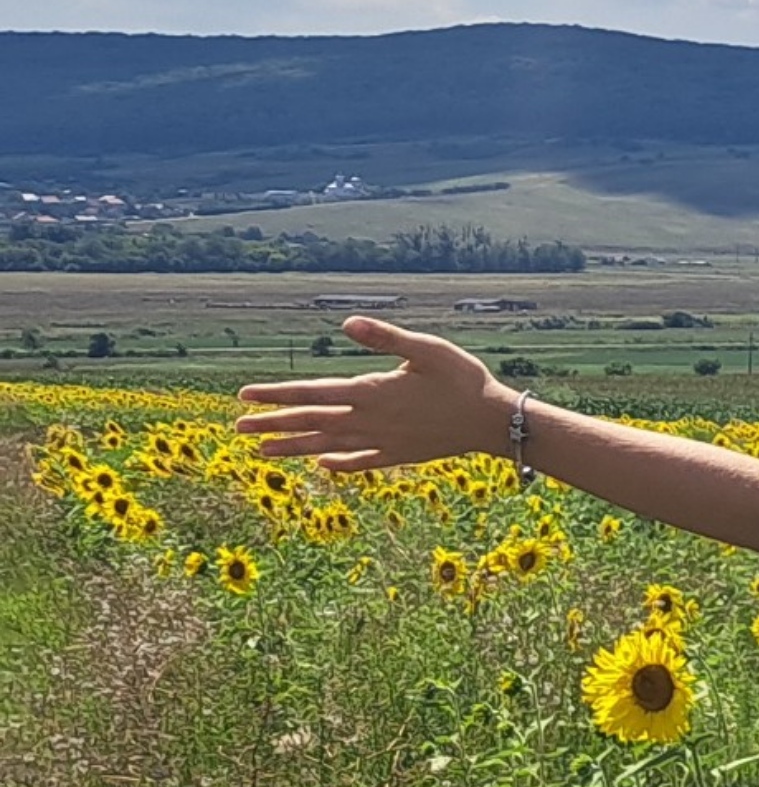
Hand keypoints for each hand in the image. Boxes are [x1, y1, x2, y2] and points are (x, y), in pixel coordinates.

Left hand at [232, 317, 518, 472]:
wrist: (491, 421)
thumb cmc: (463, 379)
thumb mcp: (427, 349)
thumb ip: (385, 337)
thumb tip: (347, 322)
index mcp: (371, 392)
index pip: (312, 393)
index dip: (277, 395)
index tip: (245, 396)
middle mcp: (369, 420)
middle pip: (312, 422)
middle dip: (274, 424)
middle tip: (239, 427)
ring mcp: (382, 441)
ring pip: (328, 445)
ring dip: (295, 447)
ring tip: (264, 451)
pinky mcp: (399, 455)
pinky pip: (361, 461)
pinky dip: (339, 463)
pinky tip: (323, 464)